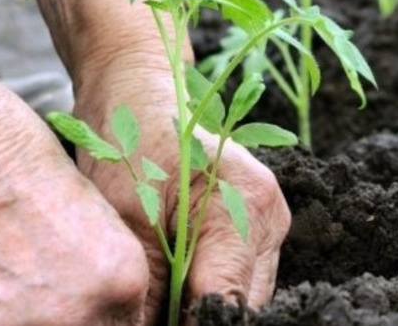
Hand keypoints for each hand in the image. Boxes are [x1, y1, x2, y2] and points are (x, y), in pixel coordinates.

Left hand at [73, 53, 291, 323]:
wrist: (138, 93)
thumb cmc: (128, 141)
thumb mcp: (126, 217)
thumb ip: (147, 287)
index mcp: (246, 206)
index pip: (227, 303)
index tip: (151, 325)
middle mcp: (271, 216)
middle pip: (243, 306)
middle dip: (197, 320)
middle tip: (149, 317)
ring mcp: (270, 221)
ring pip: (244, 296)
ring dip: (203, 307)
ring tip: (160, 300)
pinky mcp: (259, 226)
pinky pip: (239, 277)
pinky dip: (207, 288)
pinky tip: (175, 282)